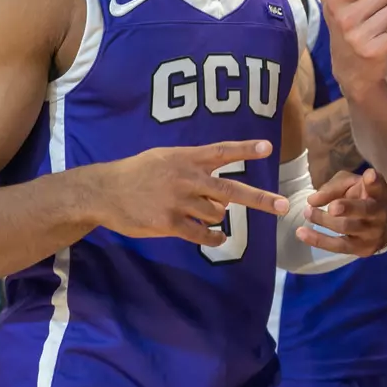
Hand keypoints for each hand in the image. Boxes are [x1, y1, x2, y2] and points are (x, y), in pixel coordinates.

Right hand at [89, 140, 289, 248]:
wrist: (104, 192)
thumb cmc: (136, 173)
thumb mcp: (163, 158)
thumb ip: (192, 167)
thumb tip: (221, 192)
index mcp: (186, 158)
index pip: (221, 151)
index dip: (245, 149)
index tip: (267, 148)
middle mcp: (186, 178)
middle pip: (231, 189)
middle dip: (259, 198)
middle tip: (283, 206)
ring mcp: (178, 201)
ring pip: (217, 213)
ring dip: (217, 216)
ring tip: (204, 214)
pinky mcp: (169, 223)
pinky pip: (202, 234)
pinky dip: (214, 237)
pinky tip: (218, 237)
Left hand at [295, 167, 386, 255]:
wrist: (381, 227)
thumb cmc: (361, 198)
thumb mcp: (350, 185)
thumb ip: (334, 187)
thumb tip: (312, 200)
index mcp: (379, 194)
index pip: (378, 186)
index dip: (374, 181)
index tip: (369, 175)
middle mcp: (379, 214)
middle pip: (363, 210)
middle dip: (346, 207)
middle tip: (331, 206)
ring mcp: (372, 234)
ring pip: (346, 228)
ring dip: (324, 220)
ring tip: (308, 213)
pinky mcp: (362, 249)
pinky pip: (337, 246)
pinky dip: (318, 240)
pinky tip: (302, 233)